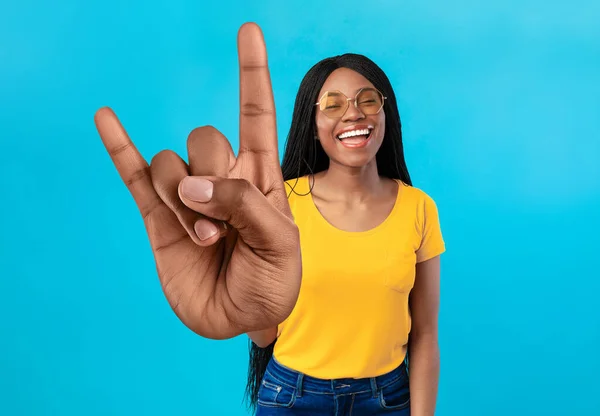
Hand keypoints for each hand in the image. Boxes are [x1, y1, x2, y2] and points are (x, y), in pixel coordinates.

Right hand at [94, 23, 300, 339]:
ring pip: (170, 166)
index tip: (248, 31)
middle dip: (211, 179)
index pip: (255, 114)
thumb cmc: (273, 280)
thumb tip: (190, 182)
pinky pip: (135, 176)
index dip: (252, 73)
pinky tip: (107, 119)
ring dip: (185, 204)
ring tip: (207, 241)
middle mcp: (221, 177)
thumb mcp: (280, 242)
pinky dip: (120, 149)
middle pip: (204, 138)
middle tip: (224, 227)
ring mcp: (188, 196)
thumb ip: (242, 203)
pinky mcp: (159, 219)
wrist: (245, 318)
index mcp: (258, 175)